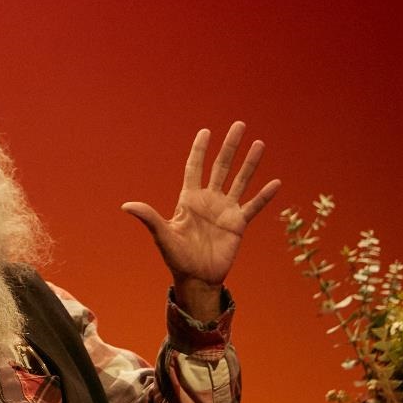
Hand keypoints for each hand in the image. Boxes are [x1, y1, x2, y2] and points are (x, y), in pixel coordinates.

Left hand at [121, 122, 280, 319]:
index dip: (199, 150)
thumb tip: (126, 206)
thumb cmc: (177, 257)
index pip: (195, 167)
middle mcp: (209, 200)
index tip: (206, 131)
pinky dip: (265, 196)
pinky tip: (276, 182)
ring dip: (250, 163)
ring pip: (240, 181)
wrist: (196, 278)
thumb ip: (149, 218)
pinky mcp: (238, 224)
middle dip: (229, 146)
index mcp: (189, 199)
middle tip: (239, 125)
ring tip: (259, 143)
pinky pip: (254, 206)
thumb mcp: (163, 235)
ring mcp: (225, 210)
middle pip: (221, 167)